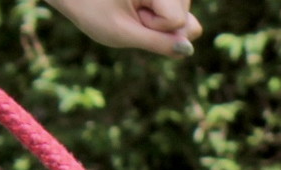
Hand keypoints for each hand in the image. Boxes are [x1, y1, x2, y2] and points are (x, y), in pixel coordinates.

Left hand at [46, 0, 201, 57]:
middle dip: (159, 24)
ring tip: (132, 9)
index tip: (132, 16)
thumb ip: (158, 43)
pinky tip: (140, 8)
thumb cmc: (92, 9)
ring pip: (185, 15)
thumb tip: (188, 49)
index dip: (155, 27)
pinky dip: (160, 17)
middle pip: (185, 17)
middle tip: (130, 13)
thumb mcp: (123, 33)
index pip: (177, 20)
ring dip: (158, 20)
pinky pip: (179, 12)